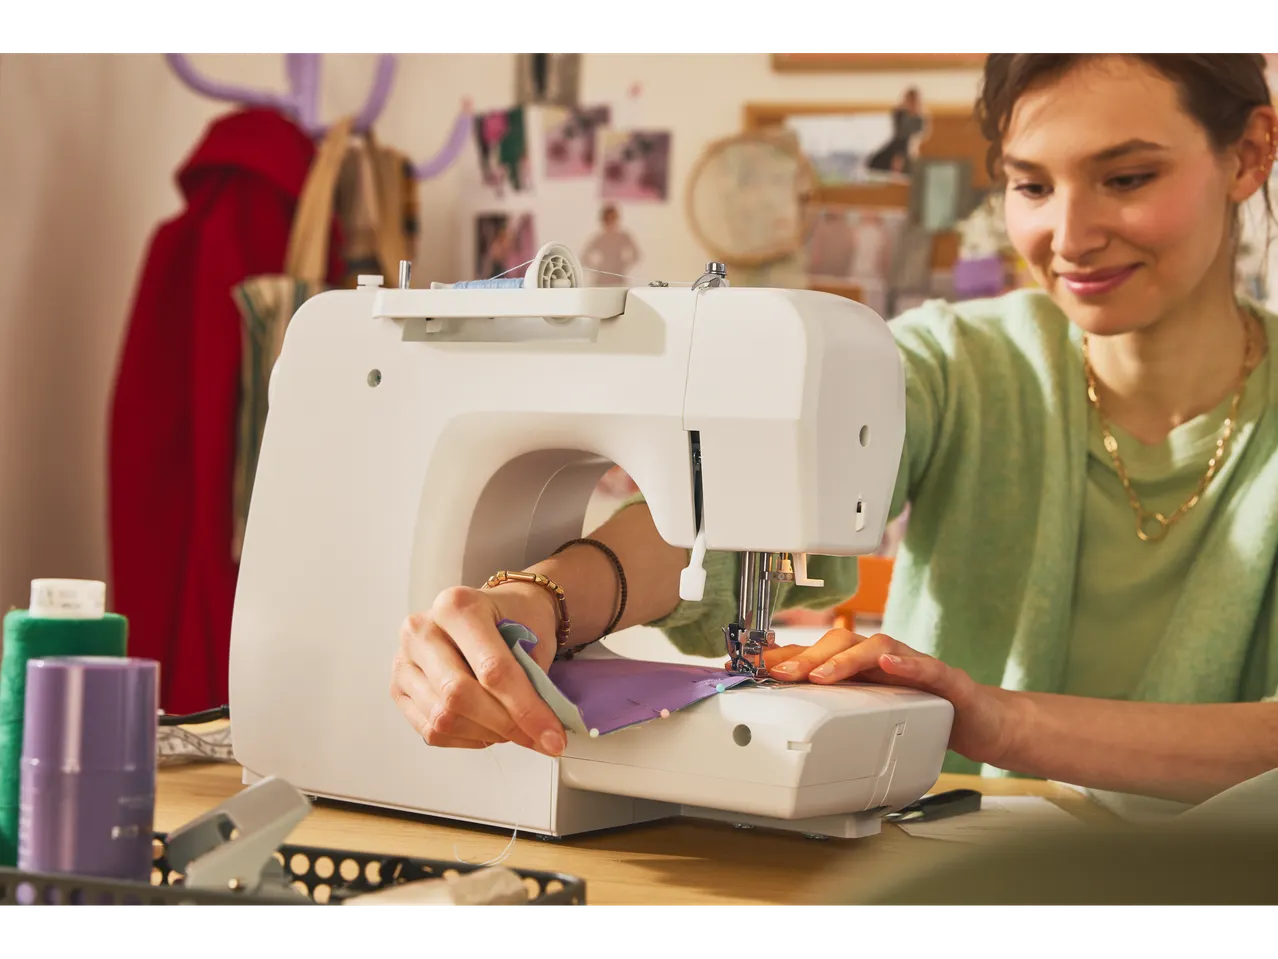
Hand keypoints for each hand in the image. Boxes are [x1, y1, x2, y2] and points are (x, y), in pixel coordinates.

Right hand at [390, 584, 566, 757]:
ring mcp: (404, 659)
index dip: (525, 709)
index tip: (553, 735)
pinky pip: (430, 730)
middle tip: (537, 739)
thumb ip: (532, 680)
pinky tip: (488, 730)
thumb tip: (541, 730)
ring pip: (443, 718)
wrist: (494, 612)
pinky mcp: (399, 687)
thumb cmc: (515, 619)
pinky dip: (466, 738)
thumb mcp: (533, 636)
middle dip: (504, 725)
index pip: (491, 668)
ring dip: (486, 735)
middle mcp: (422, 629)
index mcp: (458, 606)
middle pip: (458, 695)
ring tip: (513, 731)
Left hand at [761, 629, 1014, 767]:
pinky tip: (890, 665)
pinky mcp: (947, 680)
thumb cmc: (925, 717)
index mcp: (862, 668)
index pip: (817, 653)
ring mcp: (914, 665)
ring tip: (821, 675)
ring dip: (845, 659)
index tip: (746, 664)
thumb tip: (786, 718)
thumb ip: (834, 712)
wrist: (982, 723)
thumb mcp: (870, 715)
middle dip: (805, 657)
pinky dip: (907, 663)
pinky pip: (926, 666)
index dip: (781, 655)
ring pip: (876, 648)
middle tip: (778, 674)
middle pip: (839, 643)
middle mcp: (884, 659)